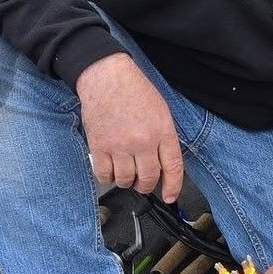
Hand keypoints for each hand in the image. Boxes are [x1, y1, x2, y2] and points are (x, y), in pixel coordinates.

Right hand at [77, 53, 183, 202]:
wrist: (106, 77)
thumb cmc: (134, 90)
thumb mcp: (161, 111)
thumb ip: (164, 138)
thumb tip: (165, 163)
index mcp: (162, 131)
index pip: (173, 168)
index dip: (173, 186)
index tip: (169, 196)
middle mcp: (142, 141)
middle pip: (148, 179)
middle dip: (146, 185)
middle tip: (143, 182)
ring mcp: (120, 146)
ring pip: (125, 180)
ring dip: (126, 181)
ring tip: (125, 172)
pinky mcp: (99, 147)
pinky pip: (104, 175)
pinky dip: (107, 177)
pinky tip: (110, 170)